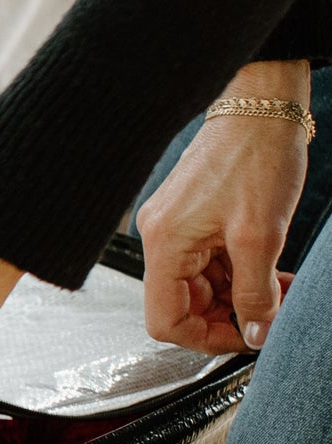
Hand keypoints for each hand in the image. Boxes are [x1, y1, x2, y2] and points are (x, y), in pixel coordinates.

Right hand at [138, 63, 310, 352]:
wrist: (261, 105)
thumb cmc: (255, 156)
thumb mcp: (262, 236)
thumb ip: (256, 293)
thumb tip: (256, 335)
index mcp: (165, 244)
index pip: (166, 320)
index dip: (207, 338)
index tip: (248, 337)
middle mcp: (161, 238)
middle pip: (185, 306)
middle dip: (231, 315)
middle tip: (273, 314)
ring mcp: (176, 228)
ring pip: (203, 287)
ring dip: (242, 295)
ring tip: (281, 290)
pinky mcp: (194, 218)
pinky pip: (211, 263)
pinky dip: (241, 274)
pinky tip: (272, 272)